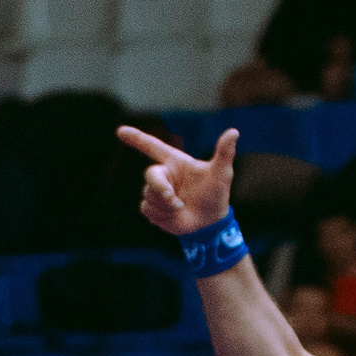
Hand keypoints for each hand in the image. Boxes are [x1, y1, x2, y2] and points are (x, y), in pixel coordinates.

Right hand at [115, 125, 237, 237]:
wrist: (209, 223)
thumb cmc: (216, 194)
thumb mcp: (221, 173)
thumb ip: (224, 152)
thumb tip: (234, 132)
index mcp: (175, 162)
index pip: (152, 146)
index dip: (136, 138)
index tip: (120, 131)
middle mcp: (164, 174)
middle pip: (150, 175)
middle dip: (161, 189)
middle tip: (175, 200)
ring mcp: (156, 191)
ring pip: (148, 194)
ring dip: (166, 205)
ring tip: (181, 207)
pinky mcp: (152, 208)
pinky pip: (146, 208)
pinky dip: (161, 214)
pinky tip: (173, 214)